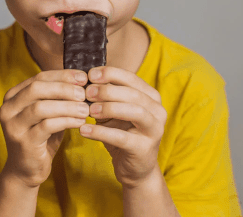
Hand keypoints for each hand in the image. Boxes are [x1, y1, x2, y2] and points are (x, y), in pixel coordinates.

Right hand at [0, 69, 88, 187]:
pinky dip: (66, 121)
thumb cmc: (40, 136)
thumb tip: (82, 80)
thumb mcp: (47, 113)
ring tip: (85, 109)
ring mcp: (13, 126)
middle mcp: (8, 109)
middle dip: (64, 88)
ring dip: (67, 106)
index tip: (83, 77)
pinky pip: (47, 126)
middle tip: (84, 93)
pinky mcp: (23, 142)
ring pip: (41, 107)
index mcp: (13, 96)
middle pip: (37, 88)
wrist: (26, 169)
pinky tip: (80, 122)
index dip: (63, 75)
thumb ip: (57, 97)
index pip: (39, 77)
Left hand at [80, 66, 167, 187]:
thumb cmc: (122, 133)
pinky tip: (84, 131)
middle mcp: (158, 111)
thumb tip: (87, 80)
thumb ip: (106, 96)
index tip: (91, 75)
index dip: (111, 73)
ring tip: (89, 111)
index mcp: (151, 97)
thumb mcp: (114, 111)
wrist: (134, 168)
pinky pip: (121, 137)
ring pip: (133, 111)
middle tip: (87, 93)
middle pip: (132, 93)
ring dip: (108, 108)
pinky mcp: (144, 148)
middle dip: (107, 90)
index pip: (131, 78)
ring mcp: (154, 130)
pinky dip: (101, 132)